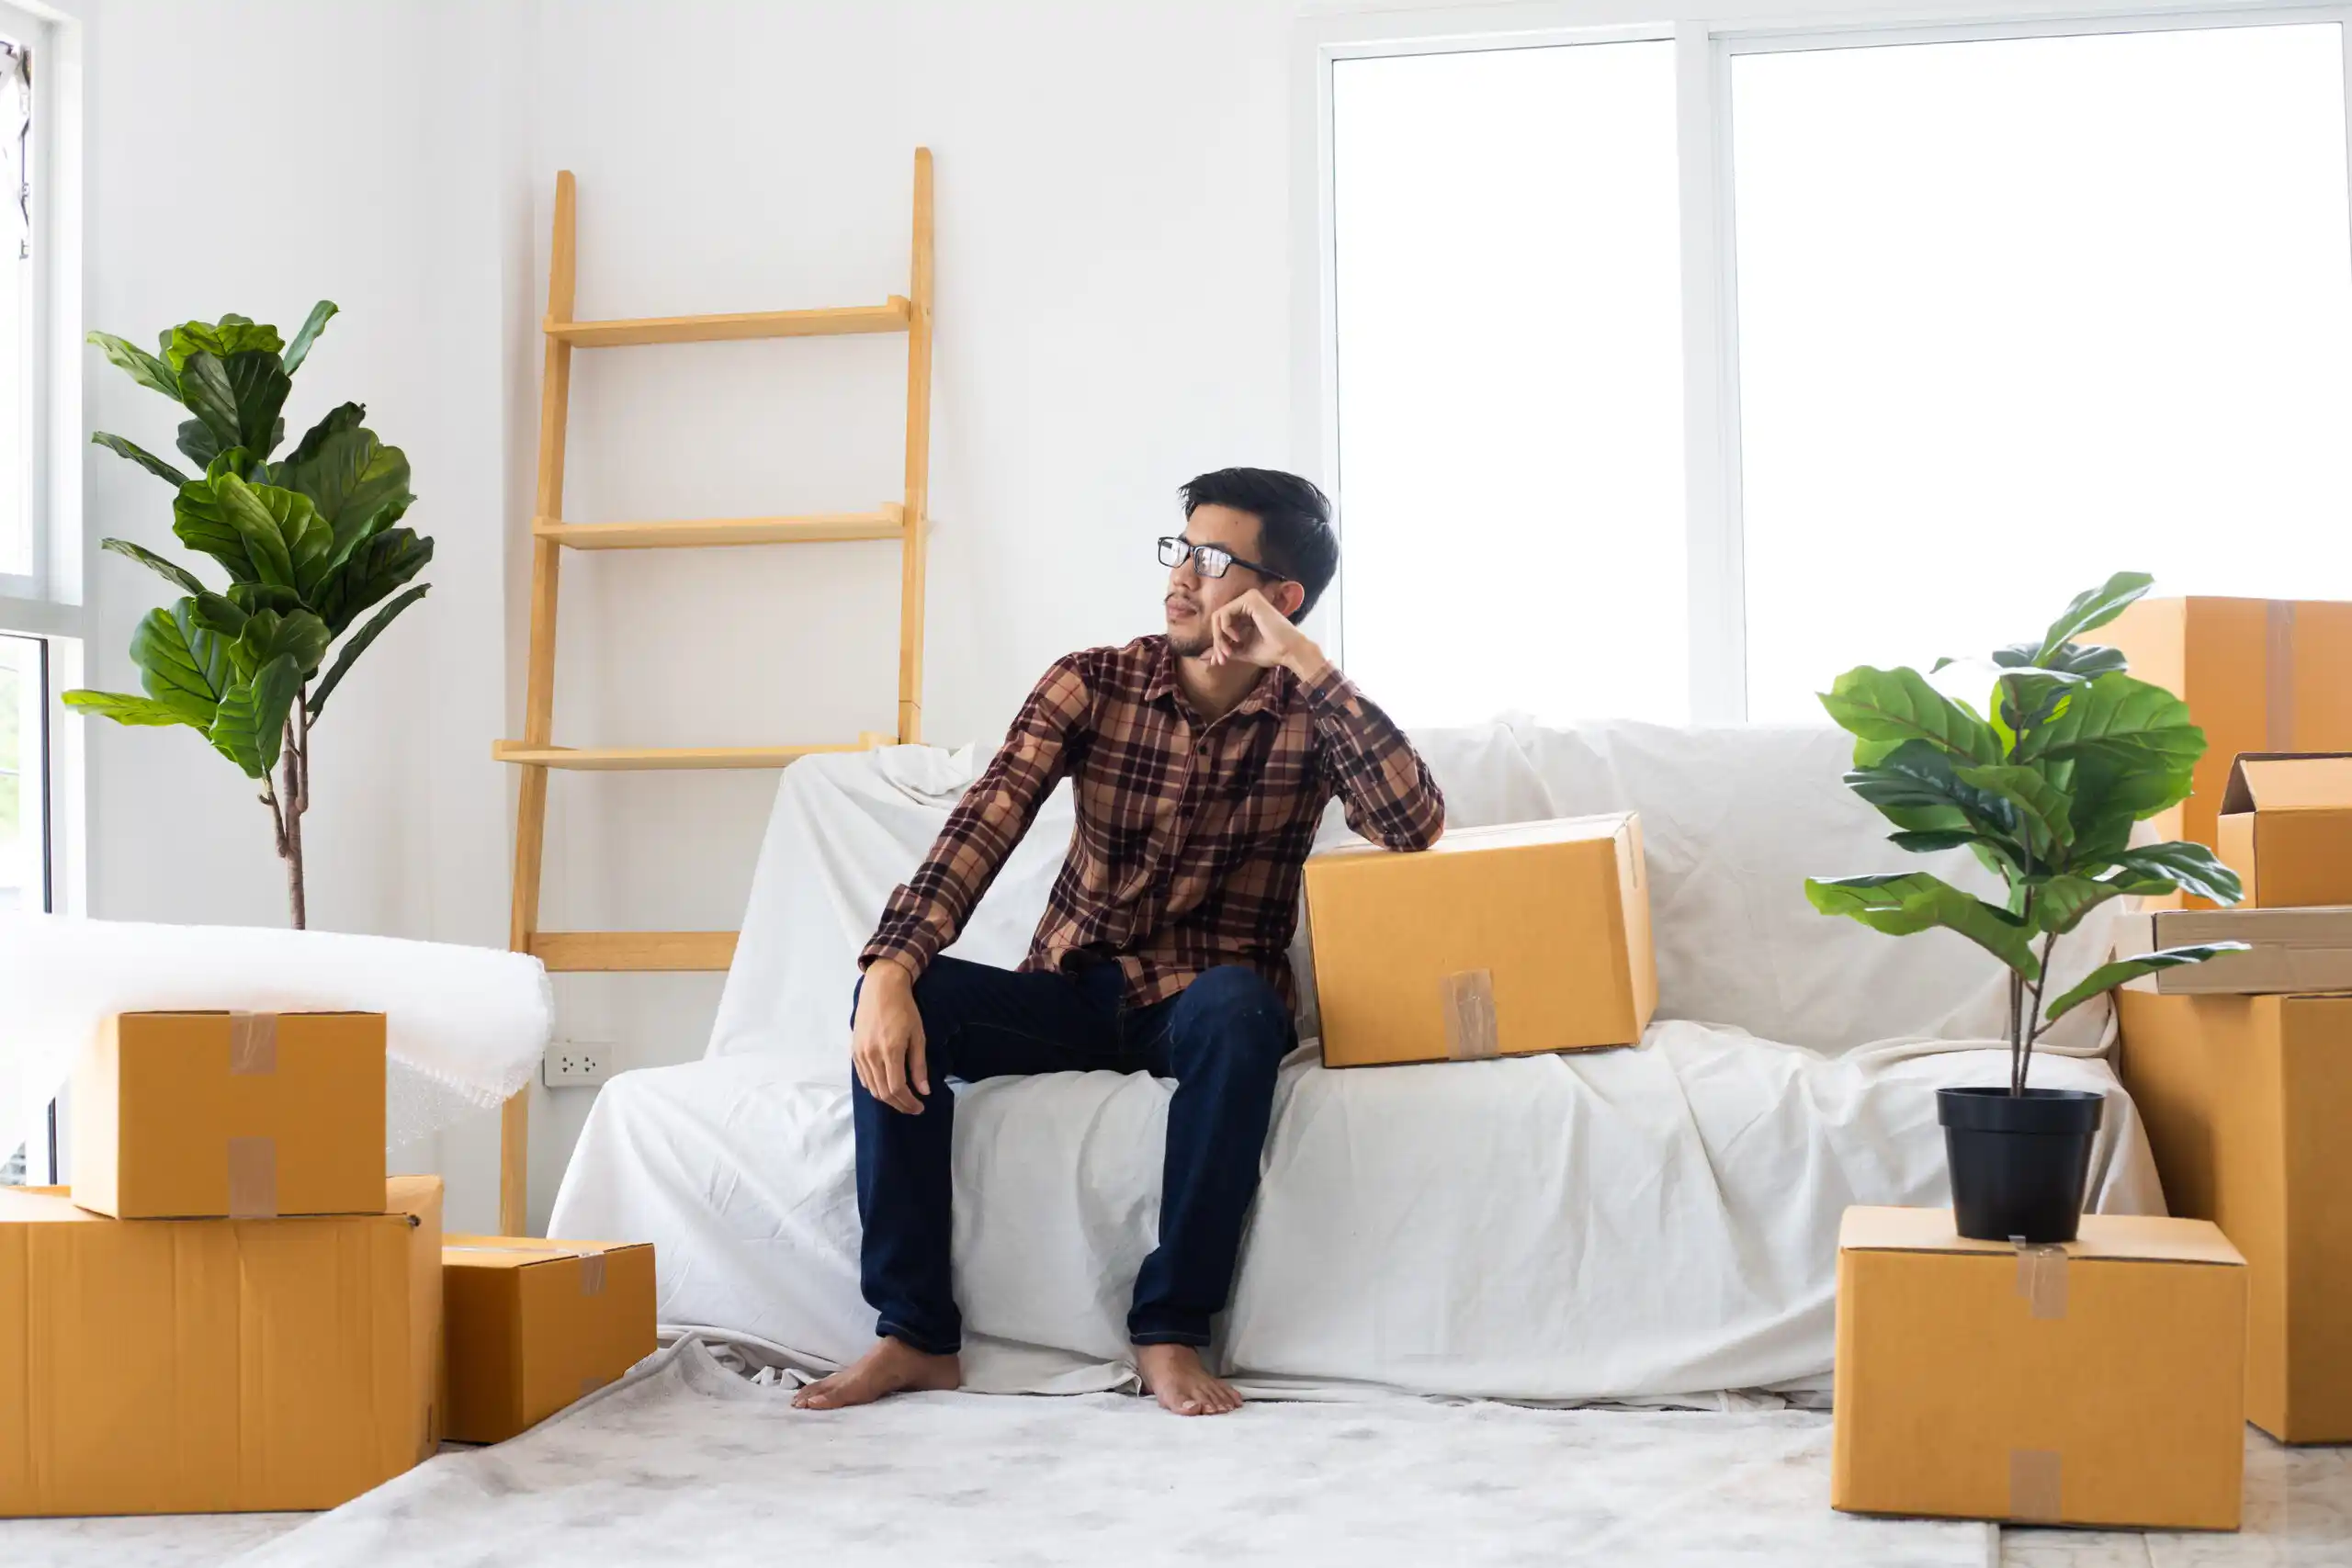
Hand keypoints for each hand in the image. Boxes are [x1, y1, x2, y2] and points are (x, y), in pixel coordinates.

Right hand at [852, 958, 929, 1114]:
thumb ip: (918, 1065)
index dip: (908, 1103)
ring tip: (902, 1099)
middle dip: (899, 1104)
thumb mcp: (917, 1036)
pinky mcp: (854, 1051)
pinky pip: (863, 1077)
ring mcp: (860, 1054)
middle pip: (883, 1093)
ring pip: (871, 1088)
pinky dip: (874, 1087)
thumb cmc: (904, 1009)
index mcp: (890, 1051)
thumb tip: (923, 1091)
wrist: (881, 989)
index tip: (920, 1107)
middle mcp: (871, 1055)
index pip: (897, 1088)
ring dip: (887, 1098)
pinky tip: (886, 1087)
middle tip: (913, 1107)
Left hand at [1207, 590, 1326, 679]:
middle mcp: (1247, 602)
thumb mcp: (1242, 651)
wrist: (1289, 652)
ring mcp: (1249, 598)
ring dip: (1220, 637)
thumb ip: (1225, 650)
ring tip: (1230, 651)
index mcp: (1246, 612)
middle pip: (1217, 619)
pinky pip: (1224, 612)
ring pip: (1218, 616)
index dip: (1218, 643)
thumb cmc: (1272, 651)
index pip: (1221, 623)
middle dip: (1217, 641)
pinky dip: (1225, 629)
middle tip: (1224, 657)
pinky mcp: (1250, 599)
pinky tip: (1237, 638)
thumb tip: (1205, 658)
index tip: (1222, 660)